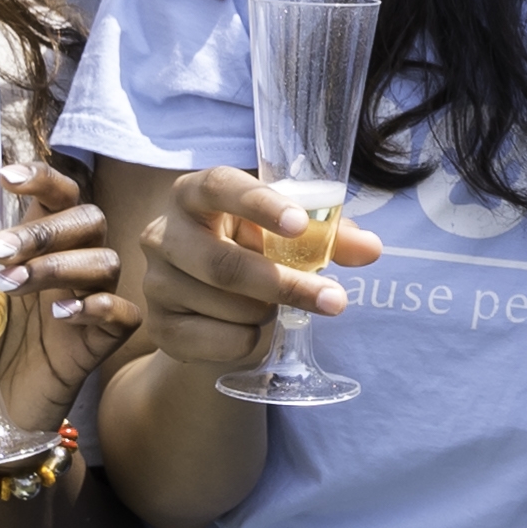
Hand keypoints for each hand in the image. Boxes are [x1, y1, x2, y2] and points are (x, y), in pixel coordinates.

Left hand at [0, 156, 137, 446]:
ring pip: (105, 261)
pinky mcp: (97, 346)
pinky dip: (101, 306)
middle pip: (88, 220)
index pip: (56, 198)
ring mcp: (84, 307)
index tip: (4, 178)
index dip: (41, 179)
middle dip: (44, 229)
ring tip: (12, 288)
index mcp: (33, 254)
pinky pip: (124, 314)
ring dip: (60, 265)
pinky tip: (64, 314)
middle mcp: (65, 272)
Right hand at [129, 166, 386, 383]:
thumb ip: (329, 237)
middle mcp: (164, 232)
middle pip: (224, 264)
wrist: (209, 306)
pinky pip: (218, 341)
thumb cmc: (251, 252)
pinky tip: (248, 329)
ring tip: (270, 306)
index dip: (260, 204)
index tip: (300, 225)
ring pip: (226, 307)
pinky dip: (248, 340)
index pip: (221, 186)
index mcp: (195, 193)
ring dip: (266, 313)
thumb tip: (371, 249)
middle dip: (284, 285)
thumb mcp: (287, 237)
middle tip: (335, 300)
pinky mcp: (158, 326)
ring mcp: (155, 281)